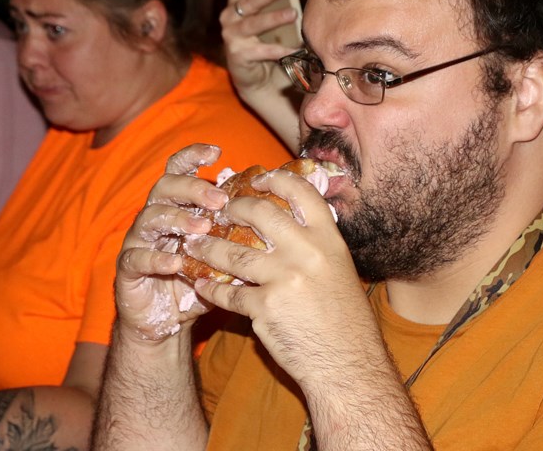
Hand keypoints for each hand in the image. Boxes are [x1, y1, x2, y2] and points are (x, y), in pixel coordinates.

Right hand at [114, 144, 228, 342]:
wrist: (163, 320)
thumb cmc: (197, 280)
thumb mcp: (221, 253)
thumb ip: (238, 233)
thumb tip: (277, 215)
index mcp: (175, 206)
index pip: (178, 170)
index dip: (192, 156)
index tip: (216, 152)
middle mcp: (154, 217)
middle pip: (164, 187)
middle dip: (191, 189)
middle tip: (218, 199)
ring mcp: (138, 241)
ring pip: (150, 218)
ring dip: (178, 220)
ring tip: (202, 227)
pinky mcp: (128, 269)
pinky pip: (137, 257)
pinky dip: (157, 258)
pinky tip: (176, 262)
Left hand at [183, 166, 377, 389]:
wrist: (347, 363)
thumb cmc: (344, 319)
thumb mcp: (339, 270)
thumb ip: (315, 244)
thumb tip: (287, 221)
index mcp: (329, 240)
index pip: (301, 192)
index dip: (276, 178)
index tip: (257, 178)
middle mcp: (307, 253)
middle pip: (260, 213)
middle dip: (234, 208)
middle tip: (220, 211)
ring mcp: (283, 279)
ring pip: (233, 252)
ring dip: (208, 247)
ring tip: (195, 244)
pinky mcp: (264, 308)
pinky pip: (227, 292)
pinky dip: (210, 288)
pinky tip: (200, 284)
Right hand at [220, 0, 300, 99]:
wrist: (259, 78)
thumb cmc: (266, 40)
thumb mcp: (266, 16)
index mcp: (236, 2)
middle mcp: (230, 17)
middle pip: (245, 0)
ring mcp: (232, 36)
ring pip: (253, 24)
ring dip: (274, 18)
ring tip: (293, 14)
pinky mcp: (239, 55)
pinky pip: (262, 51)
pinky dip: (280, 50)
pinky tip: (295, 48)